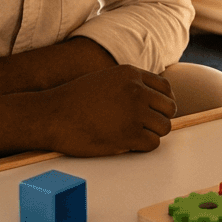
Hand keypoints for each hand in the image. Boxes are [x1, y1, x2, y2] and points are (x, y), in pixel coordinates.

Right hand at [42, 65, 175, 155]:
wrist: (52, 116)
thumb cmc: (74, 100)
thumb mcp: (105, 79)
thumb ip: (129, 84)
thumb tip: (151, 98)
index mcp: (131, 74)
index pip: (166, 88)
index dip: (163, 102)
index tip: (155, 111)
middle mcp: (137, 91)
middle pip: (169, 108)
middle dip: (159, 118)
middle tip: (144, 126)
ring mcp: (135, 113)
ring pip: (164, 127)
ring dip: (152, 133)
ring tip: (133, 135)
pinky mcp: (129, 135)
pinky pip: (152, 143)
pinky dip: (143, 146)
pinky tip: (127, 144)